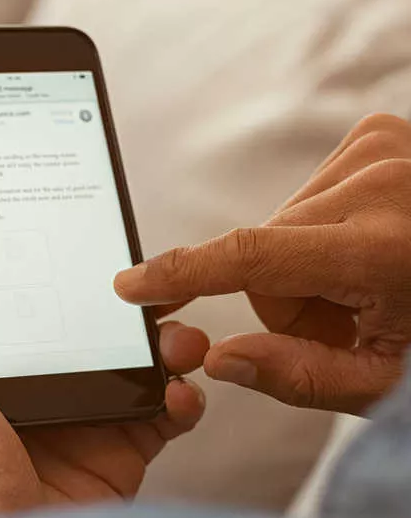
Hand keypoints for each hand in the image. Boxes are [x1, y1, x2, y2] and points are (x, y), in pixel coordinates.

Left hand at [0, 241, 206, 517]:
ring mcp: (81, 424)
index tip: (85, 240)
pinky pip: (162, 415)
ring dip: (165, 344)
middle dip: (126, 306)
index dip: (53, 274)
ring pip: (133, 364)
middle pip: (89, 330)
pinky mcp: (119, 457)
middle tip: (156, 288)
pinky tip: (181, 394)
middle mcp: (35, 393)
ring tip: (180, 339)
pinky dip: (182, 399)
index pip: (24, 308)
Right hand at [115, 113, 410, 414]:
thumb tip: (219, 359)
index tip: (132, 284)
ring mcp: (382, 149)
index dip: (182, 273)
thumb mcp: (388, 383)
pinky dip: (325, 226)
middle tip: (350, 317)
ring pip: (281, 224)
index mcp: (385, 249)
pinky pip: (307, 192)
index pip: (251, 257)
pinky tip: (371, 242)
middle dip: (289, 296)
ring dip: (308, 261)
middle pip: (264, 252)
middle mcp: (381, 184)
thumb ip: (297, 376)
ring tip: (370, 280)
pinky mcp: (378, 134)